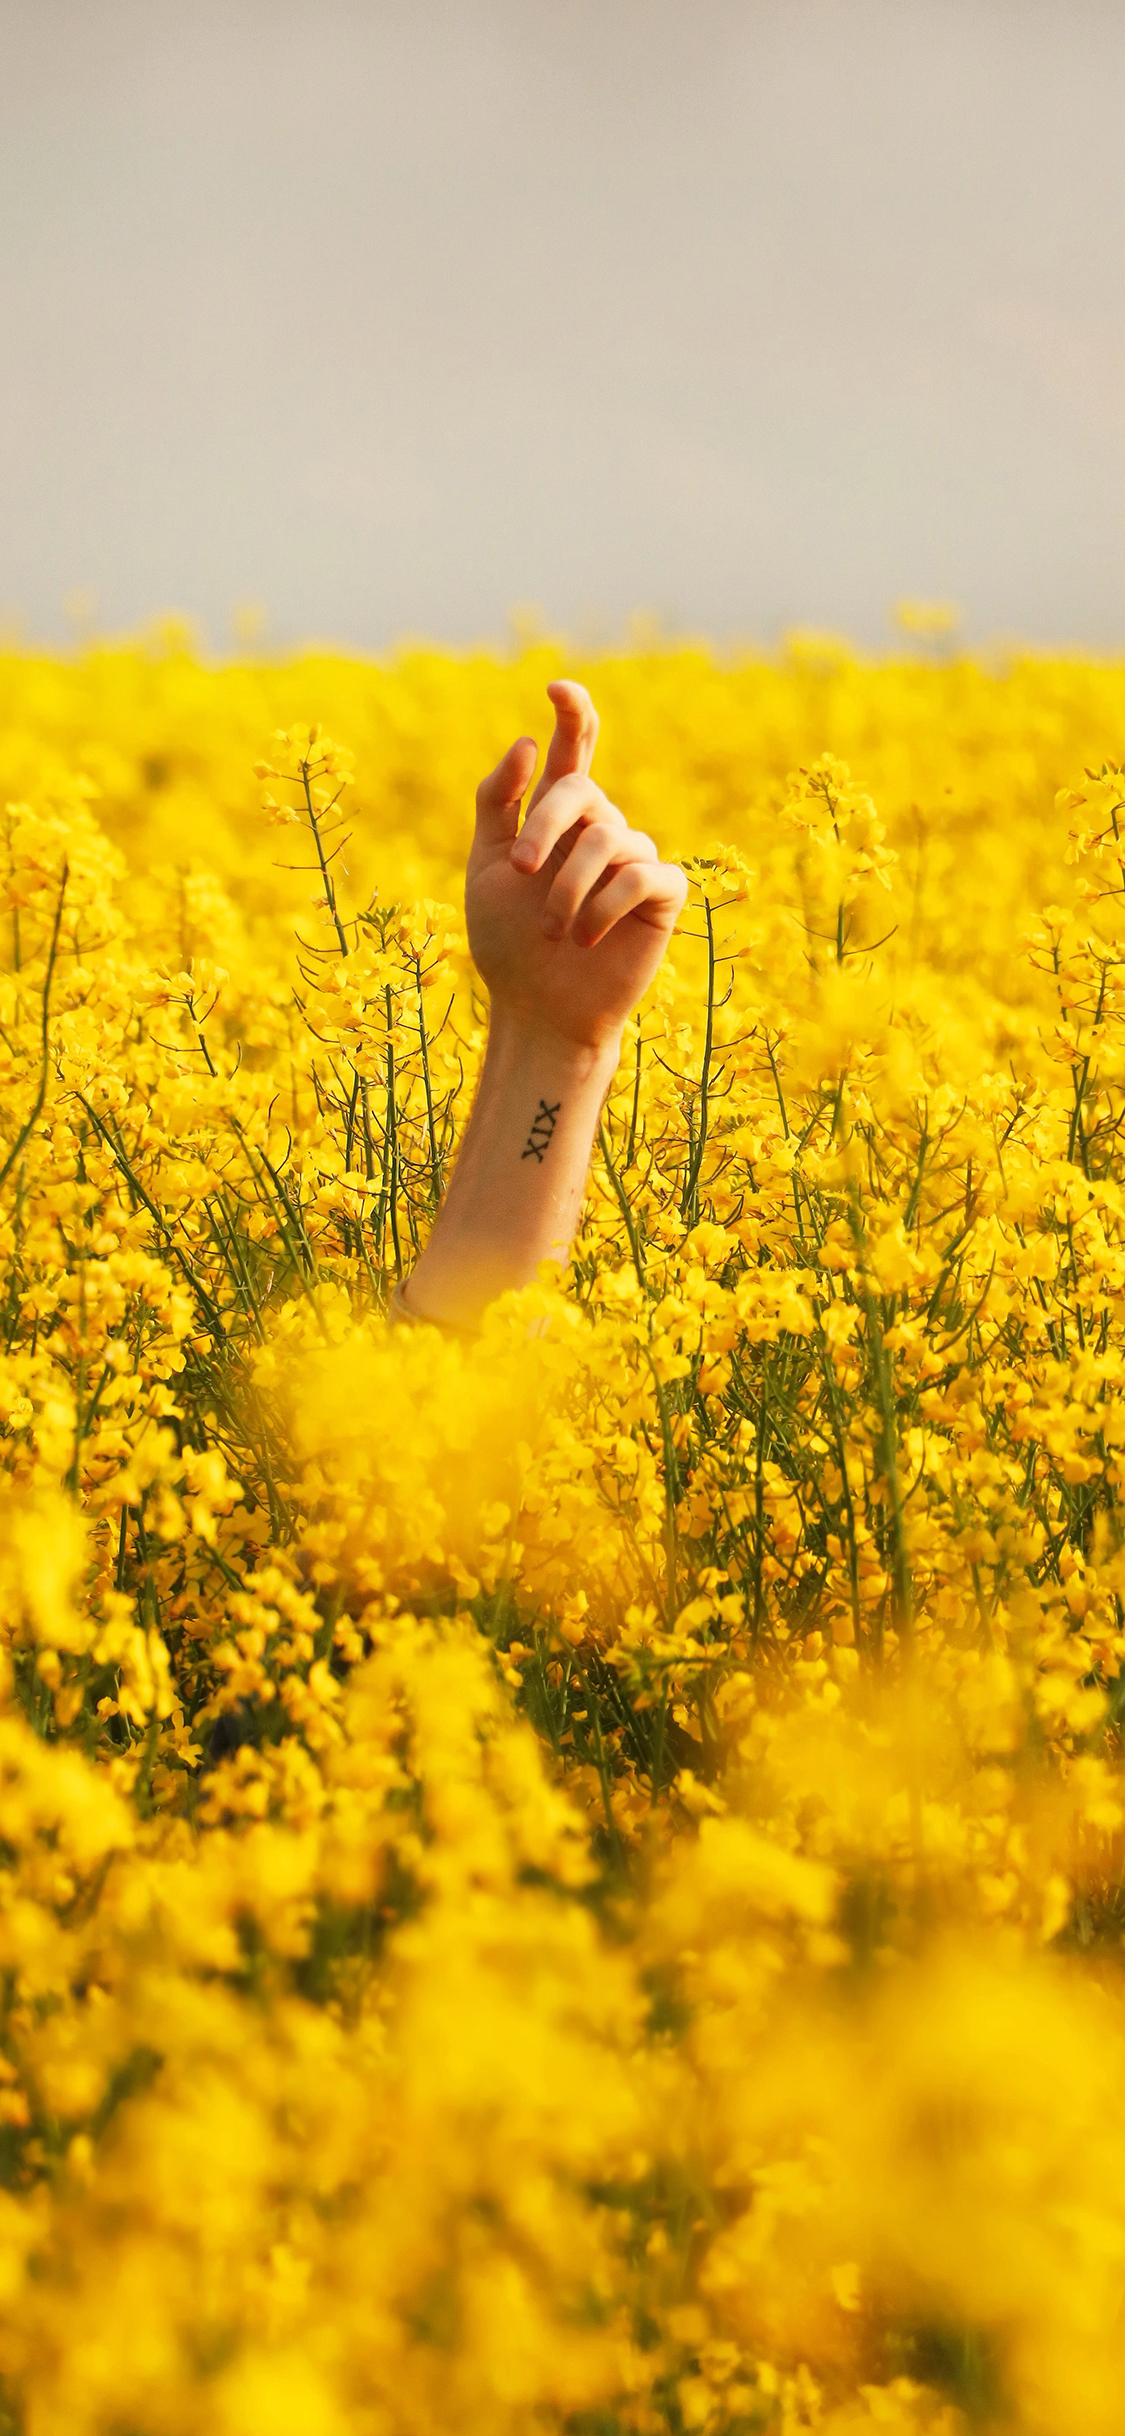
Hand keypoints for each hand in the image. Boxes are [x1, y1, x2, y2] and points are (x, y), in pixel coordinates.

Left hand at [466, 680, 686, 1053]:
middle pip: (580, 790)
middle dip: (544, 825)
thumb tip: (530, 742)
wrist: (539, 1010)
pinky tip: (586, 938)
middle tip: (520, 870)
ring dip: (568, 885)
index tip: (556, 687)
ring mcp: (635, 859)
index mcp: (559, 819)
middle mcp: (602, 829)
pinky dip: (605, 904)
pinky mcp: (662, 895)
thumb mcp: (486, 868)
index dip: (574, 713)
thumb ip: (498, 803)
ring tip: (552, 930)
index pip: (574, 752)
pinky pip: (642, 874)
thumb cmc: (509, 944)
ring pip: (607, 837)